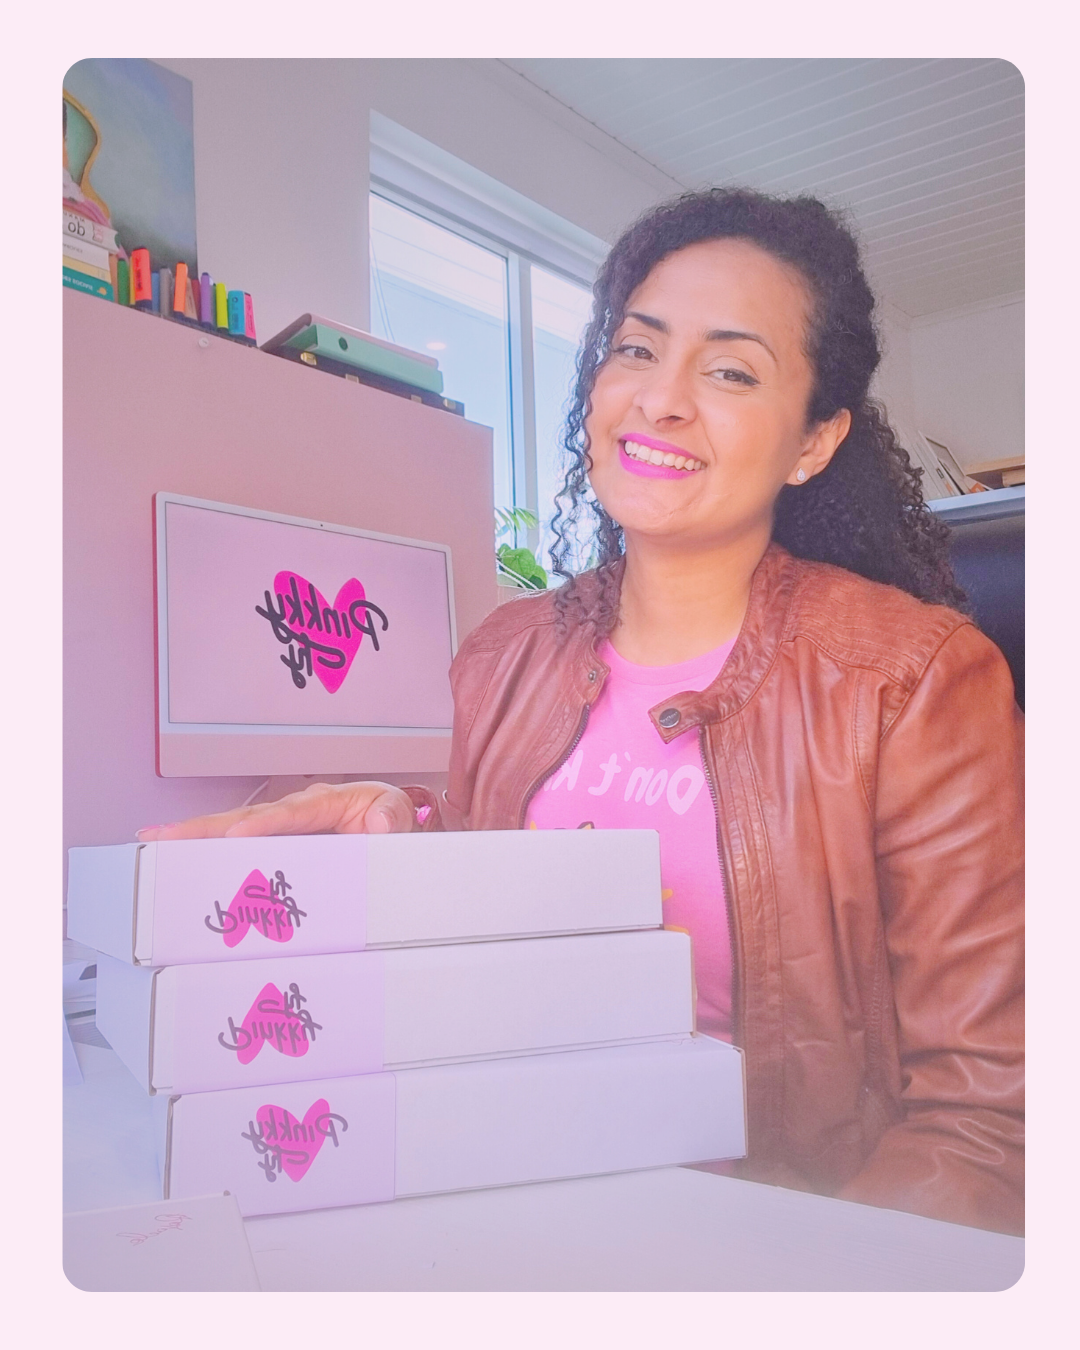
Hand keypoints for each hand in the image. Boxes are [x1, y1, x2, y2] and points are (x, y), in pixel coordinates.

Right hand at [136, 781, 414, 840]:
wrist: (391, 829)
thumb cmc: (389, 817)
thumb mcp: (400, 812)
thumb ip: (394, 816)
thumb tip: (379, 824)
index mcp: (327, 802)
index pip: (292, 814)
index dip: (264, 824)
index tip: (237, 834)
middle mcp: (296, 813)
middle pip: (246, 818)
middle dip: (205, 827)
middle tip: (164, 835)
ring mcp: (281, 831)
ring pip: (233, 832)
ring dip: (194, 839)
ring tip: (155, 845)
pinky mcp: (274, 848)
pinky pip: (238, 850)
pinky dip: (207, 855)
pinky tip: (177, 866)